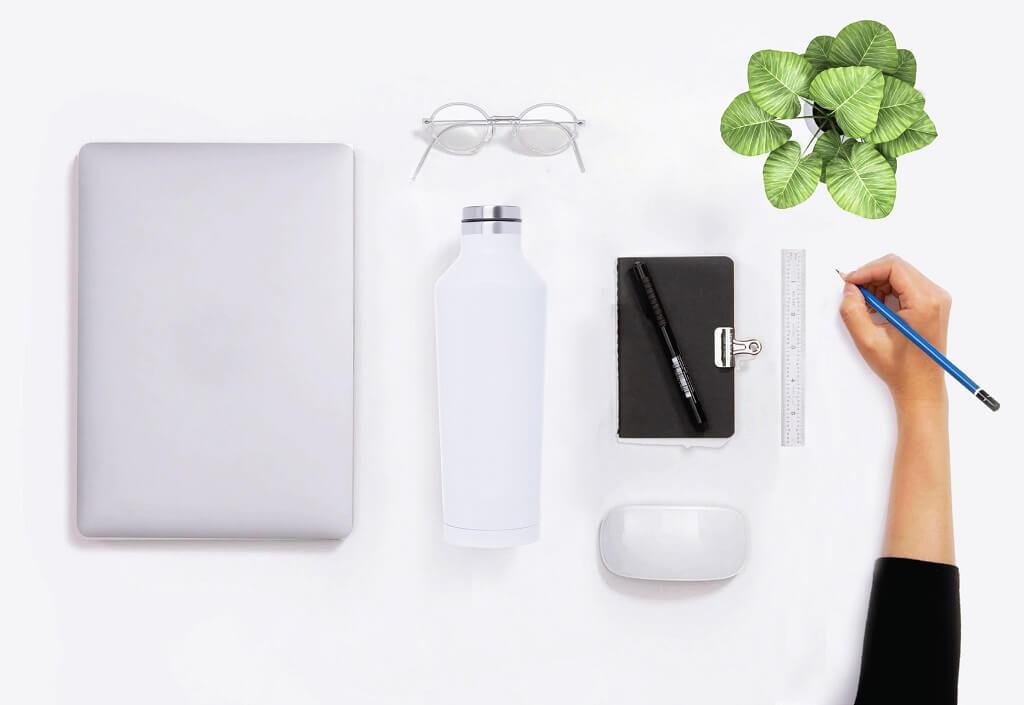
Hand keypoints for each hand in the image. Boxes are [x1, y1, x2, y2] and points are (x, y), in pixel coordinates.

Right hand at [839, 255, 950, 408]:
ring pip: (901, 274)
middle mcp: (936, 296)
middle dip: (871, 277)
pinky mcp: (933, 303)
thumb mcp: (868, 341)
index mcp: (924, 303)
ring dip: (878, 284)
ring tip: (866, 307)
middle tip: (854, 294)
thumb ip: (853, 311)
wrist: (921, 386)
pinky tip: (878, 309)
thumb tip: (849, 290)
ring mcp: (937, 299)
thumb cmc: (901, 369)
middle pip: (898, 267)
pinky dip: (888, 291)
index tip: (849, 282)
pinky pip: (907, 284)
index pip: (893, 267)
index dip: (866, 270)